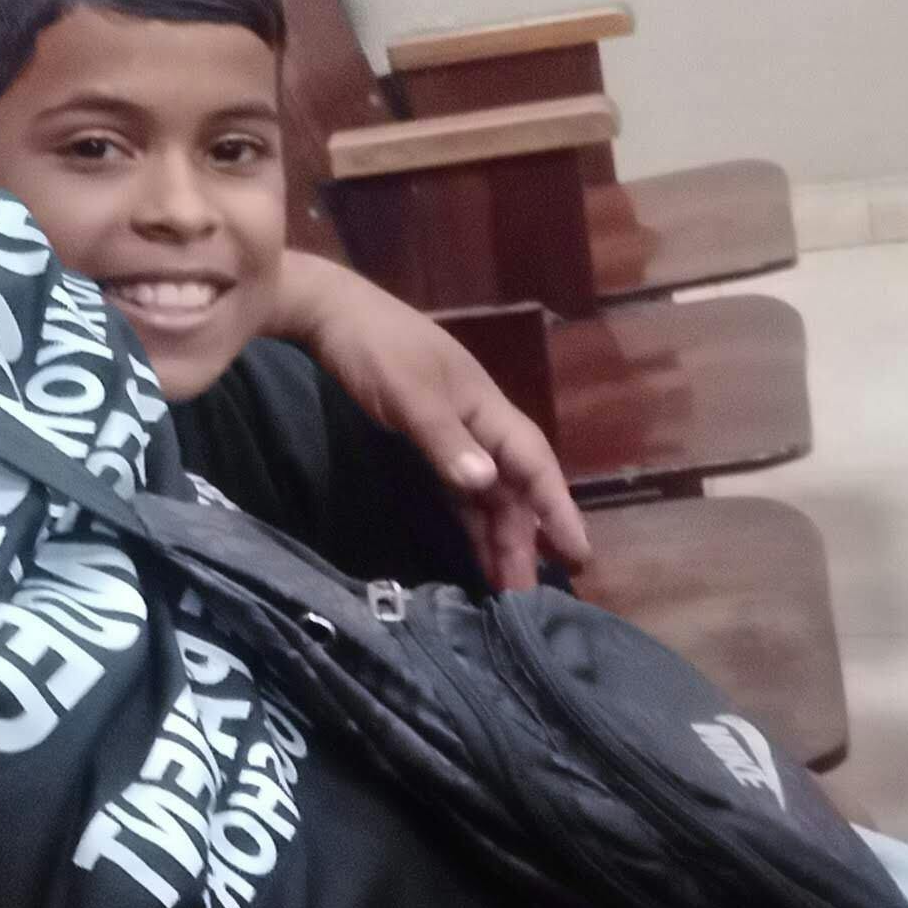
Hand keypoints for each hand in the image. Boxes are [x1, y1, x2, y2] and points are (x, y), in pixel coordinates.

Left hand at [266, 254, 589, 589]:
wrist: (329, 313)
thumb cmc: (373, 348)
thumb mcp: (407, 394)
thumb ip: (444, 440)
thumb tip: (486, 484)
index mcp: (486, 407)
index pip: (533, 463)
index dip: (557, 509)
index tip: (578, 554)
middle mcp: (479, 422)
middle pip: (514, 487)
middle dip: (525, 538)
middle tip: (526, 594)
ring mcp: (454, 432)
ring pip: (489, 493)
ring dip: (499, 536)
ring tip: (505, 587)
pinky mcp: (426, 440)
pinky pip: (460, 489)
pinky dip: (470, 520)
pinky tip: (475, 551)